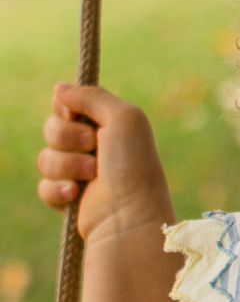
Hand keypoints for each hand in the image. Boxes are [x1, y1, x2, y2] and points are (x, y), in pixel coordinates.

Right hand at [38, 83, 173, 243]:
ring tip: (91, 175)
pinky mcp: (68, 198)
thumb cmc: (133, 164)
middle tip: (93, 147)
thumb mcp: (123, 117)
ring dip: (66, 164)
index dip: (67, 108)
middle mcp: (92, 147)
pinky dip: (57, 189)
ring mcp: (79, 173)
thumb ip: (92, 97)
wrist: (129, 213)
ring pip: (46, 157)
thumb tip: (59, 88)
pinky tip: (75, 194)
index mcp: (107, 124)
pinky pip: (44, 185)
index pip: (68, 104)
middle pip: (52, 128)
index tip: (75, 114)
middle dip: (67, 137)